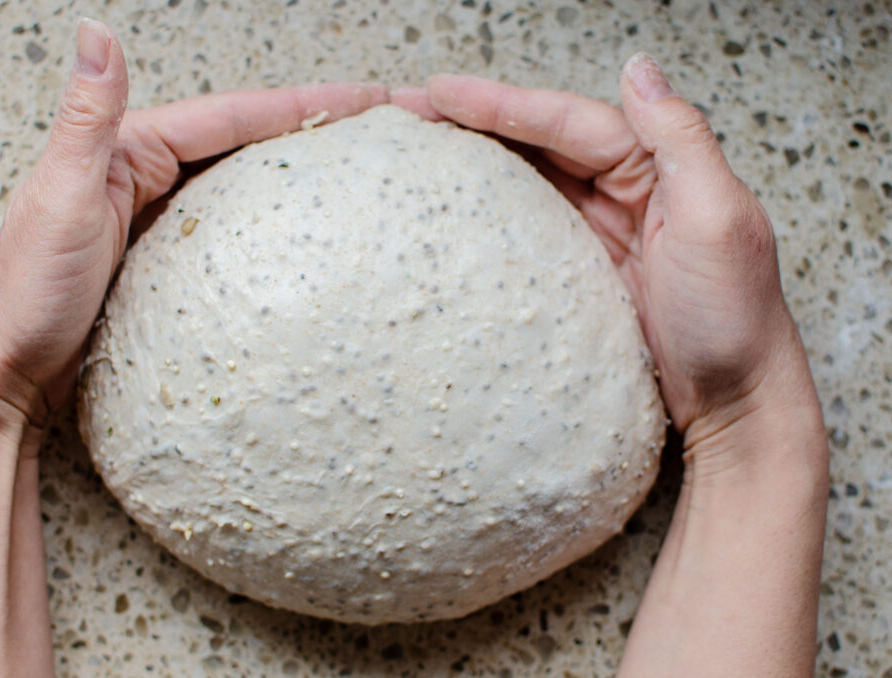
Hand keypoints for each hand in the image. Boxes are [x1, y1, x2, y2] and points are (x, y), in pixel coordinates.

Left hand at [0, 18, 388, 419]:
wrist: (4, 368)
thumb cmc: (25, 293)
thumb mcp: (58, 198)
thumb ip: (85, 118)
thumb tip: (97, 32)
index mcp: (130, 150)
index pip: (235, 114)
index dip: (305, 102)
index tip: (368, 97)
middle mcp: (147, 174)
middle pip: (248, 139)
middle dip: (316, 126)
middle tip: (382, 125)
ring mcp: (160, 219)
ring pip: (244, 182)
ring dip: (299, 170)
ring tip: (357, 169)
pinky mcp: (167, 261)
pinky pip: (232, 229)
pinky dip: (272, 220)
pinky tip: (301, 233)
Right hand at [419, 59, 826, 677]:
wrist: (733, 407)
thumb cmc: (734, 322)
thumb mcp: (719, 220)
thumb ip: (681, 138)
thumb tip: (638, 67)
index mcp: (657, 168)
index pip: (567, 122)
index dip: (503, 103)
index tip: (442, 91)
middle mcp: (625, 191)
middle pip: (537, 142)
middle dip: (473, 120)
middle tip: (407, 110)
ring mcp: (597, 234)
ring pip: (526, 180)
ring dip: (472, 159)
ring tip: (414, 145)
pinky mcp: (577, 276)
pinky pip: (524, 229)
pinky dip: (486, 212)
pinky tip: (450, 208)